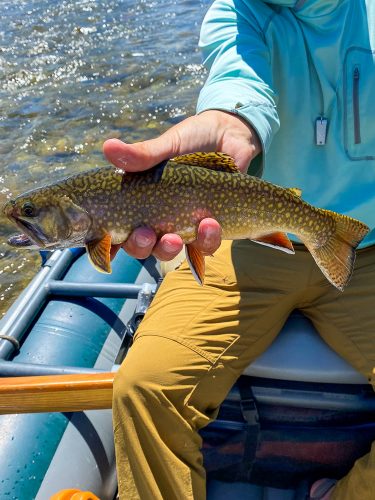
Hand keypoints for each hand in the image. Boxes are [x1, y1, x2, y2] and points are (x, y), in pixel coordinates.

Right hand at [104, 110, 261, 260]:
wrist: (230, 135)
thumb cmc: (192, 139)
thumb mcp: (167, 146)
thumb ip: (142, 155)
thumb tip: (108, 147)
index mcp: (140, 200)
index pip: (117, 229)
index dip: (108, 244)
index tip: (108, 244)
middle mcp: (158, 218)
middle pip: (140, 247)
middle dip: (140, 246)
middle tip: (145, 235)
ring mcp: (183, 225)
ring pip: (169, 251)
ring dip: (168, 249)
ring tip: (175, 238)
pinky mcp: (210, 228)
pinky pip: (204, 246)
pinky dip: (206, 239)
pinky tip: (210, 223)